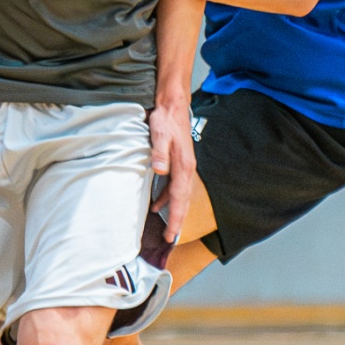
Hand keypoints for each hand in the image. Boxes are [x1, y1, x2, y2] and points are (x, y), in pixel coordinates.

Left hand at [147, 94, 195, 240]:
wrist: (173, 105)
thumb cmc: (165, 119)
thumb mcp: (158, 133)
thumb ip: (159, 152)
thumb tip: (160, 170)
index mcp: (183, 166)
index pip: (180, 198)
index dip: (176, 217)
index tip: (171, 234)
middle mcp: (187, 169)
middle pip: (183, 201)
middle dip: (177, 221)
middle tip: (170, 239)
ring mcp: (184, 167)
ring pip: (180, 196)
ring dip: (174, 212)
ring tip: (166, 229)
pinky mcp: (178, 163)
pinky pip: (175, 187)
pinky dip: (167, 199)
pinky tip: (157, 205)